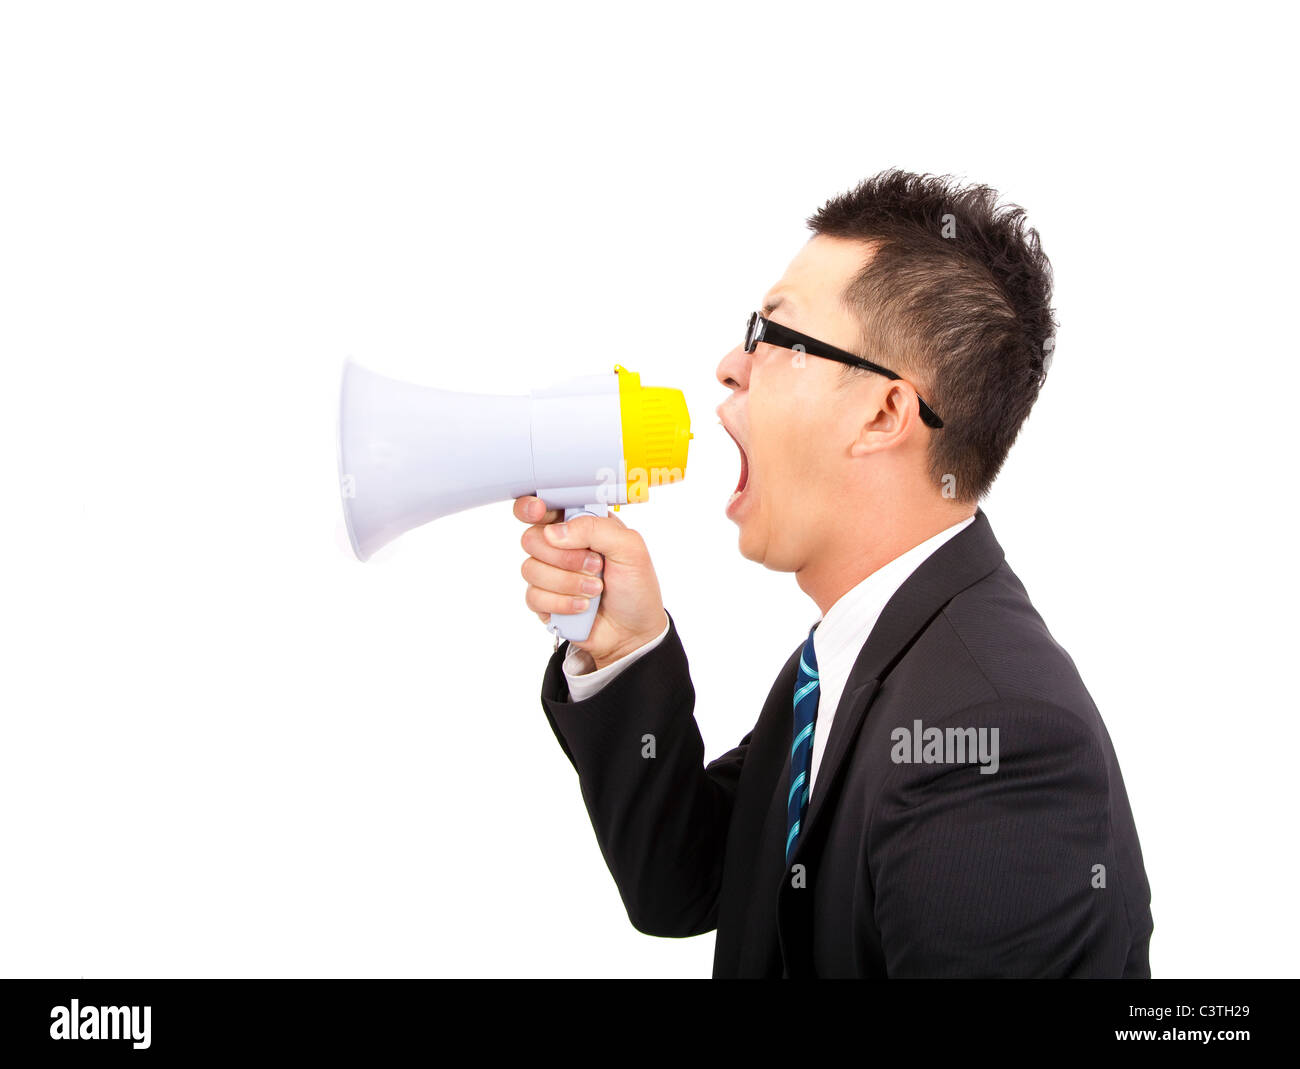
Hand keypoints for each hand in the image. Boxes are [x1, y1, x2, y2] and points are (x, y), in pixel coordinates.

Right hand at [514, 496, 666, 668]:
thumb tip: (554, 533)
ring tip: (595, 589)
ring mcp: (550, 574)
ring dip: (567, 582)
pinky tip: (583, 607)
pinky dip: (562, 603)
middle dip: (563, 556)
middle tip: (595, 565)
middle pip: (531, 537)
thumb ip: (596, 529)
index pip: (545, 506)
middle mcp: (561, 546)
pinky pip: (533, 596)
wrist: (634, 633)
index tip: (540, 512)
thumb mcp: (630, 549)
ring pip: (530, 568)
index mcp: (581, 525)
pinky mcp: (544, 601)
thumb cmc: (636, 587)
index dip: (535, 506)